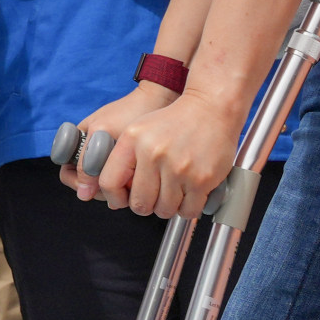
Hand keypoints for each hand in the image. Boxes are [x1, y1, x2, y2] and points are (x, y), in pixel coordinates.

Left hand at [71, 83, 244, 220]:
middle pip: (139, 204)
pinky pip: (188, 211)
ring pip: (164, 210)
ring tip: (174, 192)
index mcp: (132, 141)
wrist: (211, 108)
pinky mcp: (202, 179)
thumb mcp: (138, 131)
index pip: (108, 182)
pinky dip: (188, 208)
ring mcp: (179, 168)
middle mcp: (153, 154)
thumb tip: (111, 197)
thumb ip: (121, 159)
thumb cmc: (174, 122)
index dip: (114, 197)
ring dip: (169, 207)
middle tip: (154, 197)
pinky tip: (189, 194)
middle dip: (146, 206)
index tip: (122, 200)